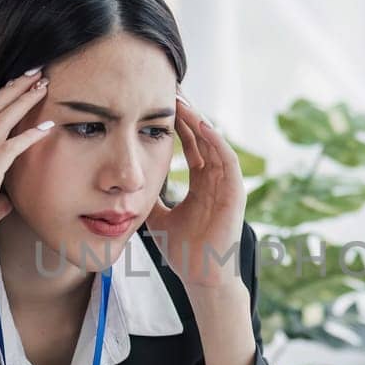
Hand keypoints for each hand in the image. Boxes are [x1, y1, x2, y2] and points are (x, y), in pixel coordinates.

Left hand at [146, 95, 246, 292]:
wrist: (200, 275)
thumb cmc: (183, 252)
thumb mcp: (157, 218)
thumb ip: (150, 200)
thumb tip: (128, 188)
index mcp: (200, 183)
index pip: (190, 144)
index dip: (177, 124)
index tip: (159, 105)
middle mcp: (215, 179)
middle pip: (203, 137)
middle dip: (188, 114)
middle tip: (172, 90)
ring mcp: (226, 184)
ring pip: (214, 142)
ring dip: (200, 121)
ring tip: (182, 102)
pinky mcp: (235, 192)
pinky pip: (227, 159)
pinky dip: (216, 140)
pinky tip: (201, 125)